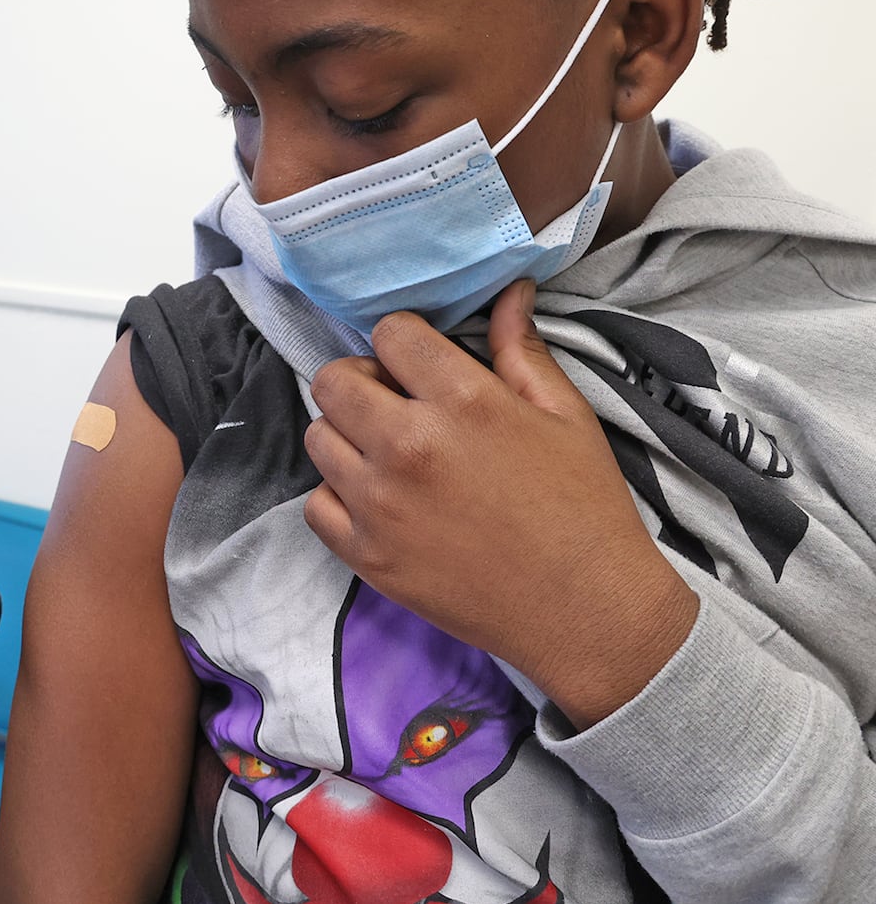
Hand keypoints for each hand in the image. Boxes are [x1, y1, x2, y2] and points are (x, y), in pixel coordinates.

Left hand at [303, 280, 698, 728]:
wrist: (587, 612)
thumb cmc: (585, 508)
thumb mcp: (567, 416)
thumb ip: (521, 351)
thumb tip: (509, 291)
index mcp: (463, 402)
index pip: (389, 334)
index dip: (404, 343)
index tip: (420, 364)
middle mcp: (409, 447)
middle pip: (333, 381)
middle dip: (362, 381)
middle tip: (397, 404)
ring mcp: (379, 504)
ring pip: (318, 438)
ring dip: (347, 436)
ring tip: (389, 454)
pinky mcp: (366, 555)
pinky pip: (315, 503)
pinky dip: (338, 497)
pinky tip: (379, 501)